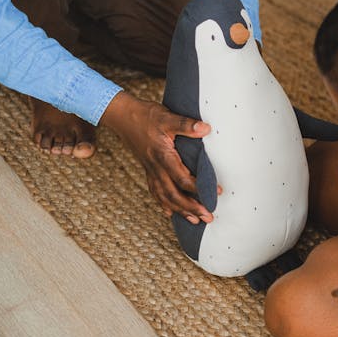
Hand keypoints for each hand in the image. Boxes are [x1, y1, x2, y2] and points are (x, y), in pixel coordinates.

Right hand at [101, 91, 213, 223]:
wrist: (120, 116)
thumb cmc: (144, 116)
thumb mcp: (167, 117)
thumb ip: (186, 125)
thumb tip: (206, 129)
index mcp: (162, 157)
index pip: (183, 179)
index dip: (200, 188)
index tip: (216, 192)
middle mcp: (155, 168)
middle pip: (174, 195)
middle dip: (191, 208)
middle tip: (208, 217)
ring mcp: (150, 170)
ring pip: (164, 196)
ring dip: (180, 210)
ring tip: (194, 220)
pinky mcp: (147, 169)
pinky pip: (155, 191)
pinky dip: (163, 203)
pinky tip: (169, 212)